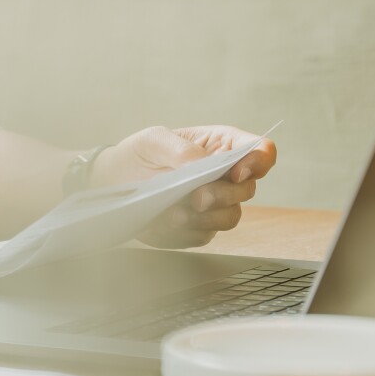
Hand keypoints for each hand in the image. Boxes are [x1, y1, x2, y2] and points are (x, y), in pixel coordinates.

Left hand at [89, 125, 276, 248]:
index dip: (257, 161)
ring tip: (176, 213)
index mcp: (221, 146)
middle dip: (224, 195)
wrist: (113, 182)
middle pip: (247, 189)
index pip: (260, 152)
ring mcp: (213, 205)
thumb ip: (182, 149)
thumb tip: (201, 165)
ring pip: (230, 217)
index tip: (236, 171)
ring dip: (207, 218)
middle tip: (198, 197)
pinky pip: (204, 235)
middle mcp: (224, 177)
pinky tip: (166, 222)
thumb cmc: (139, 154)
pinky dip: (187, 231)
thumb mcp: (154, 140)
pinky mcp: (198, 228)